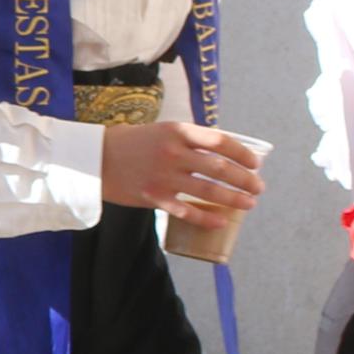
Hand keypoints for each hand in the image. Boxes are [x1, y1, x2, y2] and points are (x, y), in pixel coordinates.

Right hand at [98, 121, 264, 218]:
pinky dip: (207, 218)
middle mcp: (173, 153)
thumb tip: (221, 152)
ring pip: (208, 191)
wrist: (95, 159)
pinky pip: (187, 211)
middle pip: (219, 168)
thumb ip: (189, 140)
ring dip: (234, 199)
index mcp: (177, 131)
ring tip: (249, 204)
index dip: (242, 154)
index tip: (256, 163)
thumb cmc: (132, 143)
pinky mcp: (154, 197)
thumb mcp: (162, 131)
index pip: (220, 141)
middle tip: (258, 187)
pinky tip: (221, 222)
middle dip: (244, 180)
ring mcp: (163, 177)